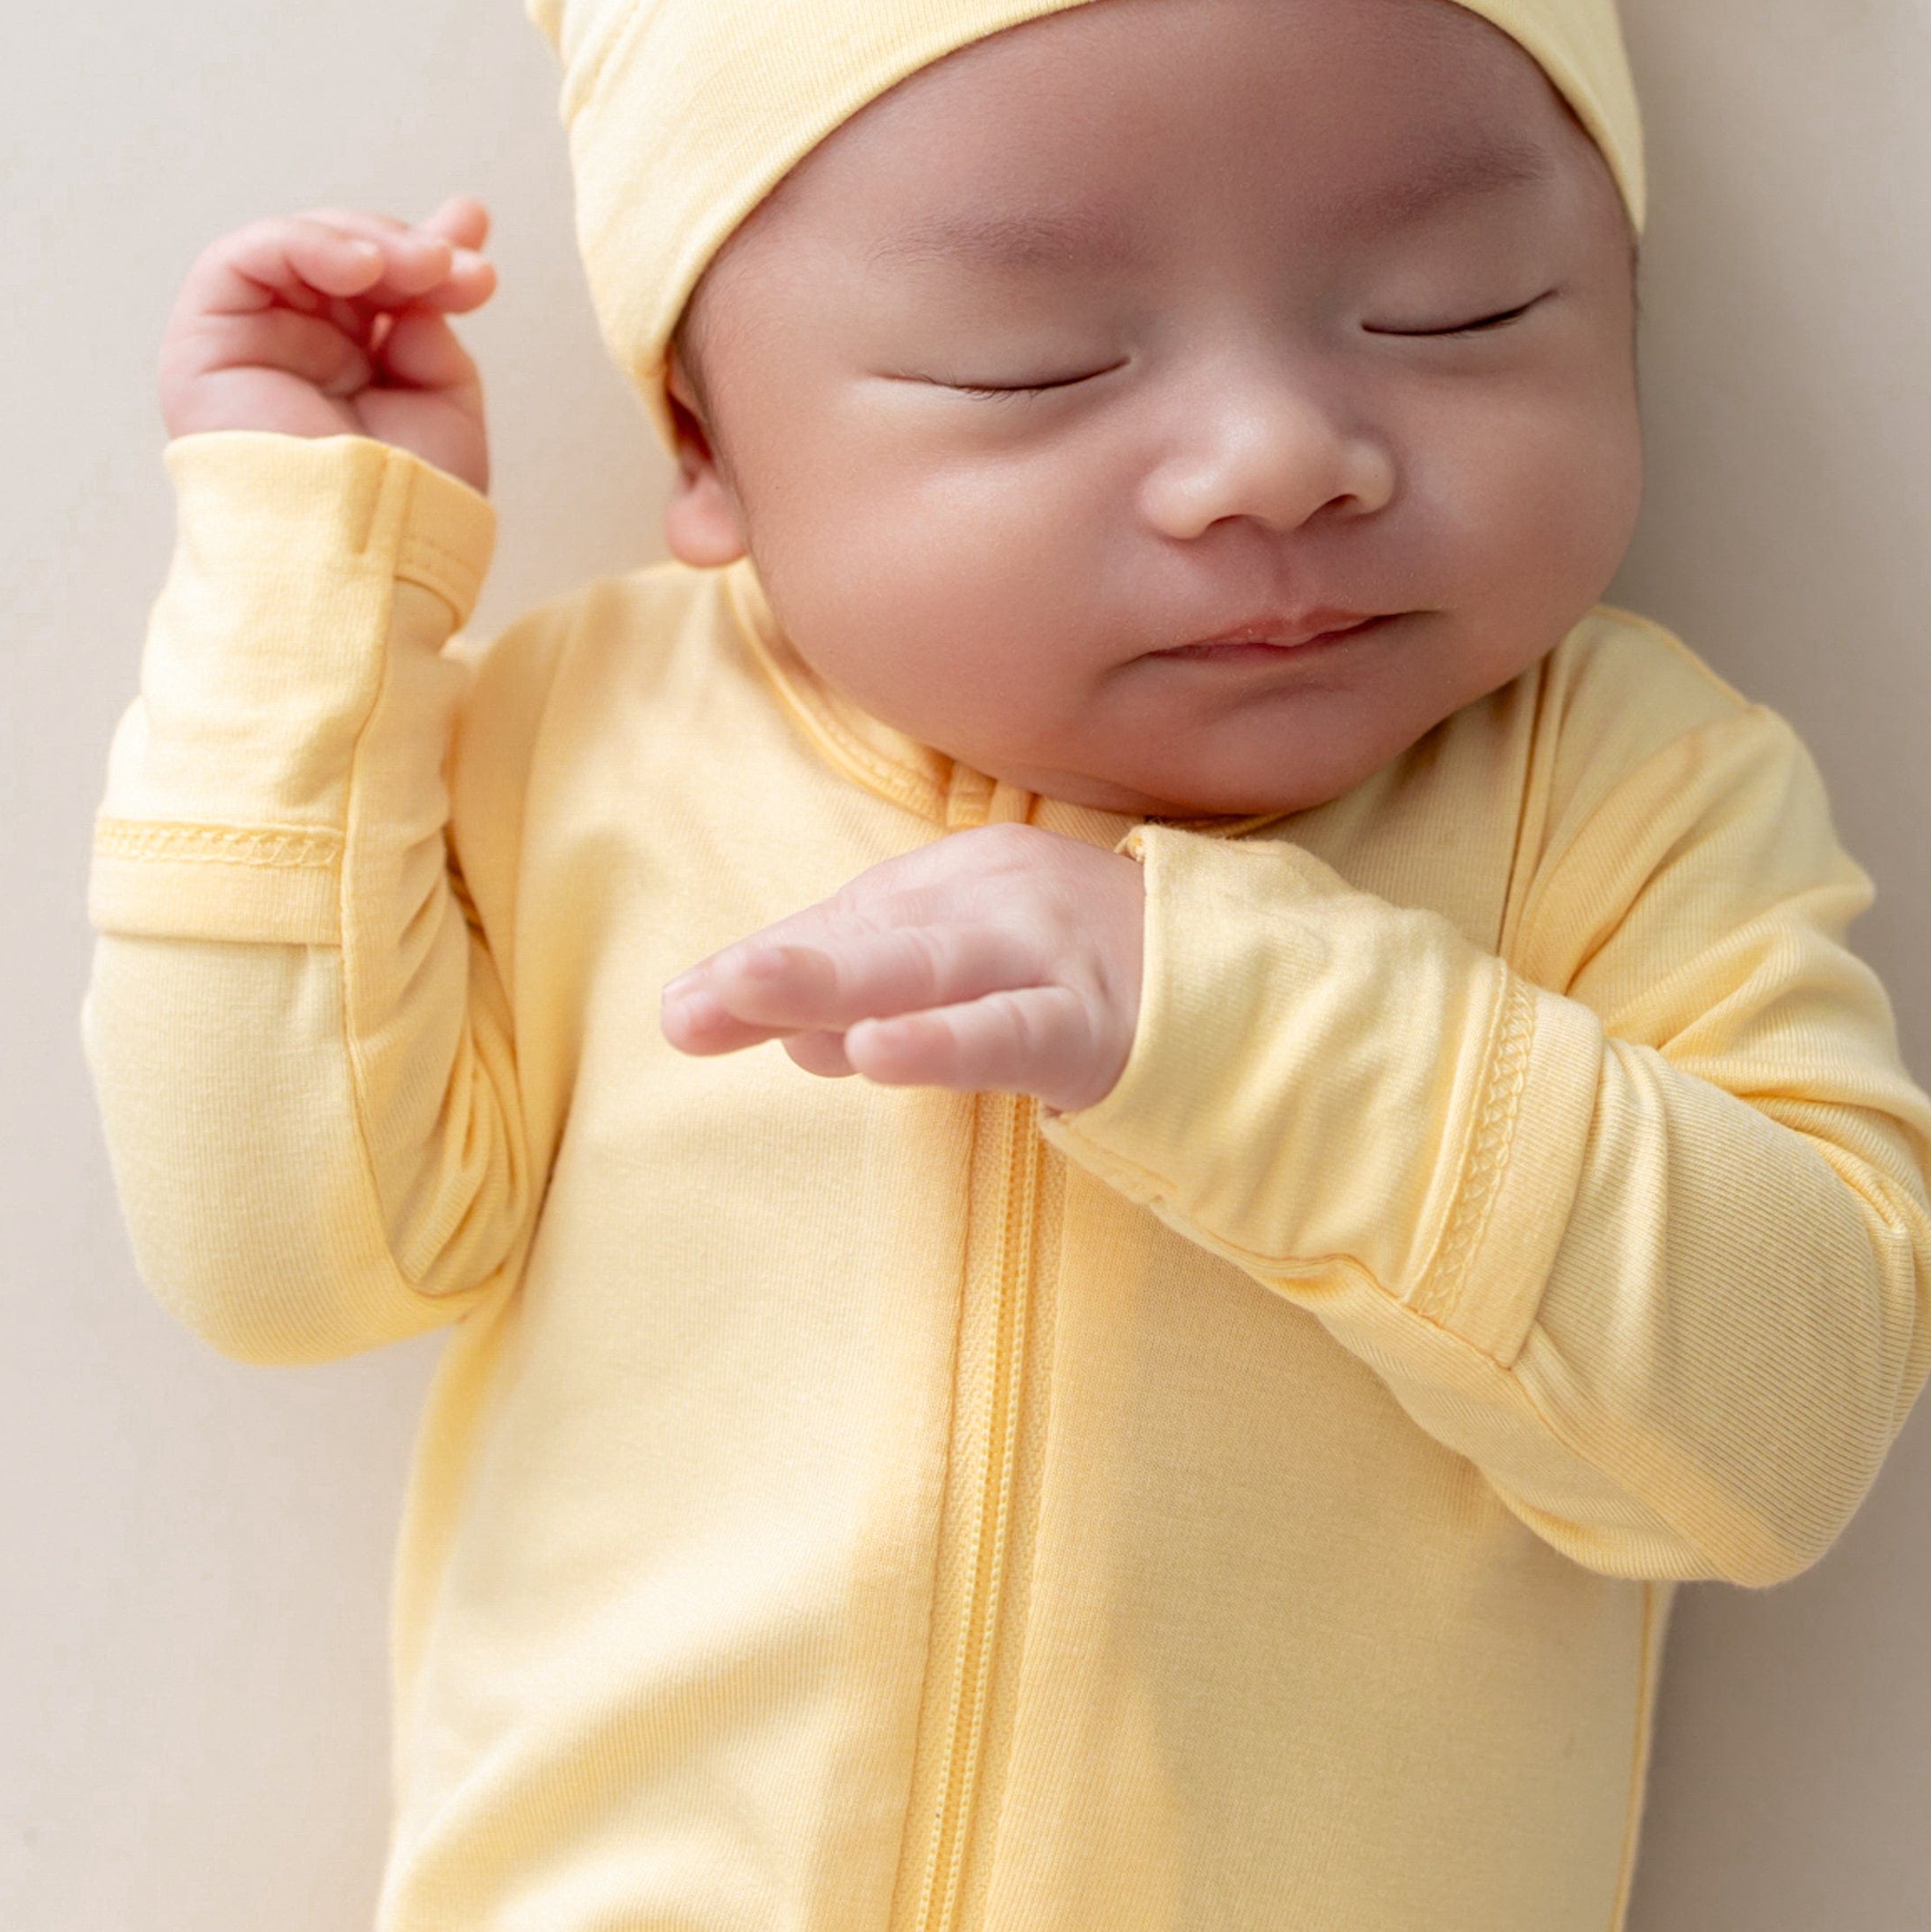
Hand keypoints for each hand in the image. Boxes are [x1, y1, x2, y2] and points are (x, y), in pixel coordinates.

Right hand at [158, 196, 497, 491]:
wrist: (362, 554)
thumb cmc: (406, 499)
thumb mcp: (443, 396)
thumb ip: (432, 321)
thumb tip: (441, 256)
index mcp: (353, 368)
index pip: (380, 285)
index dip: (423, 247)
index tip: (473, 228)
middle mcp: (298, 352)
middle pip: (343, 260)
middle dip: (409, 249)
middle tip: (458, 267)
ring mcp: (250, 346)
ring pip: (295, 249)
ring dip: (369, 242)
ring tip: (424, 266)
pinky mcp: (203, 345)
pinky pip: (240, 261)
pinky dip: (305, 243)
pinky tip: (363, 266)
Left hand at [660, 823, 1145, 1112]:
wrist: (1246, 987)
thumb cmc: (1087, 973)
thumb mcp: (979, 961)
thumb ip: (880, 992)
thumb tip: (784, 1034)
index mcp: (961, 876)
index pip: (848, 925)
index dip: (772, 966)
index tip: (692, 1006)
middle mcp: (995, 899)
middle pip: (869, 935)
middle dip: (776, 967)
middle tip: (684, 1006)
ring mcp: (1044, 954)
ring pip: (925, 970)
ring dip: (830, 982)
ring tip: (746, 995)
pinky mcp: (1090, 1020)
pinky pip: (1008, 1033)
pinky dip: (942, 1039)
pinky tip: (876, 1055)